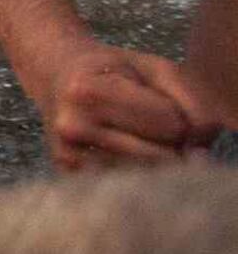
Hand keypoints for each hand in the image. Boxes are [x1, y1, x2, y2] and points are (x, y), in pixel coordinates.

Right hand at [40, 43, 226, 169]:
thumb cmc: (114, 71)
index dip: (176, 115)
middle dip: (170, 143)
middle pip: (162, 156)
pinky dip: (137, 171)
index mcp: (89, 91)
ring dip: (156, 160)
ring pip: (146, 175)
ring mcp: (68, 154)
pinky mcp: (69, 174)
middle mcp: (73, 125)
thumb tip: (197, 153)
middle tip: (150, 122)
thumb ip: (189, 102)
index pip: (171, 124)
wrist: (56, 74)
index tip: (158, 102)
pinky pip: (128, 185)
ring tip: (137, 135)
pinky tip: (124, 150)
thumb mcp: (154, 69)